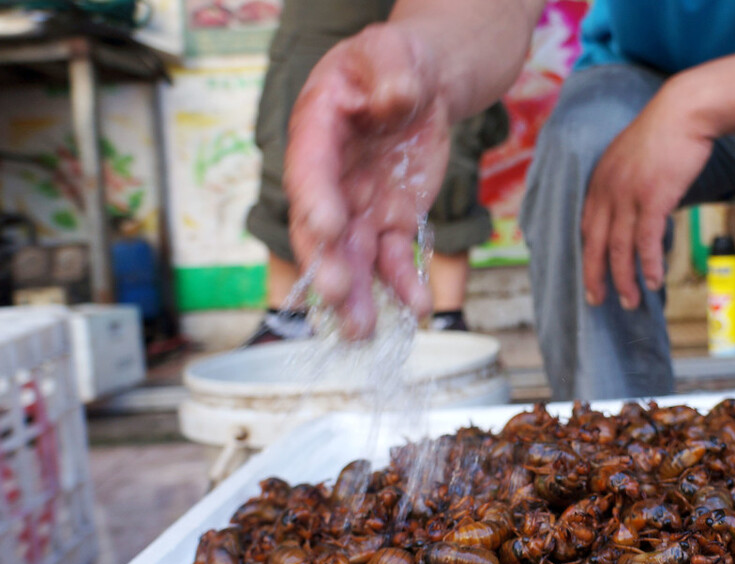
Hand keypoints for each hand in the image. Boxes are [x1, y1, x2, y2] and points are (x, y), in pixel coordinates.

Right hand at [285, 24, 447, 338]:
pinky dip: (405, 284)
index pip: (311, 171)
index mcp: (318, 131)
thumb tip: (394, 97)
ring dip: (357, 297)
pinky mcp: (391, 222)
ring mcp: (359, 206)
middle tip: (338, 297)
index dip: (316, 201)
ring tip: (364, 335)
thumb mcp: (391, 54)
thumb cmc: (393, 64)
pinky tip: (419, 309)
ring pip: (352, 258)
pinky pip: (395, 259)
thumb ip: (391, 73)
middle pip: (321, 229)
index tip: (327, 230)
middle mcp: (330, 178)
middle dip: (328, 265)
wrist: (419, 84)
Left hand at [581, 83, 713, 309]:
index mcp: (600, 179)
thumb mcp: (635, 159)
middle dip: (594, 276)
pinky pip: (646, 242)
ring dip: (623, 279)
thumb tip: (639, 212)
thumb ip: (628, 185)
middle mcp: (607, 189)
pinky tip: (653, 281)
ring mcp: (628, 195)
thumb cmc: (666, 134)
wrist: (686, 111)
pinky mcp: (652, 198)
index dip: (586, 254)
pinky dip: (647, 265)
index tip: (589, 275)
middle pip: (593, 242)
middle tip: (597, 301)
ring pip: (618, 248)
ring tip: (630, 301)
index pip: (585, 225)